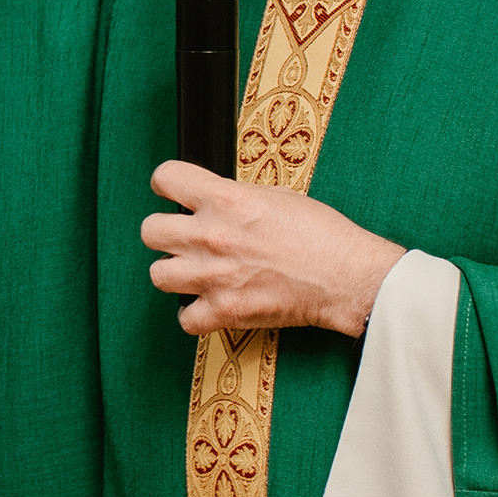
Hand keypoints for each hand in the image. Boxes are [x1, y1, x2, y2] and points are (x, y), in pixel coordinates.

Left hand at [139, 162, 406, 337]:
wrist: (347, 277)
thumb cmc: (323, 235)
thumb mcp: (278, 196)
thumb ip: (237, 197)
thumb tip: (215, 200)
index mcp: (227, 199)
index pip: (166, 178)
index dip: (167, 184)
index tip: (173, 193)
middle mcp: (213, 235)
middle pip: (150, 231)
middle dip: (165, 233)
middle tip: (184, 238)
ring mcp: (215, 275)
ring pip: (158, 275)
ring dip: (175, 273)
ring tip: (196, 273)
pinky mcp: (225, 311)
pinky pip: (185, 318)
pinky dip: (195, 314)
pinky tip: (211, 304)